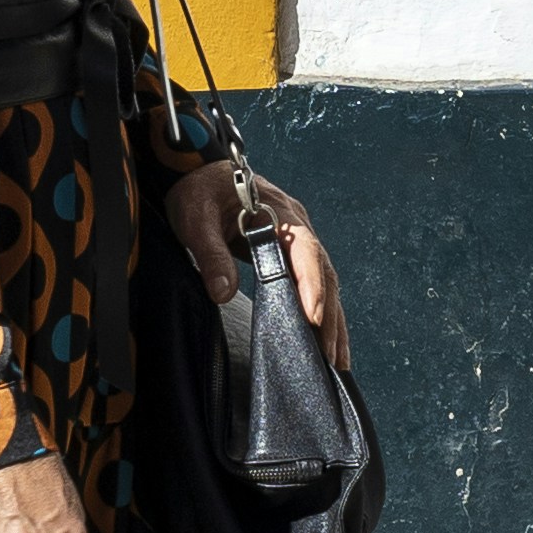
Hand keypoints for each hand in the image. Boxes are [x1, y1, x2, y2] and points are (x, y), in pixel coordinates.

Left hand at [164, 159, 345, 354]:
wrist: (198, 172)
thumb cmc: (198, 191)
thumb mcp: (195, 219)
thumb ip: (210, 253)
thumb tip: (223, 293)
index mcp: (278, 211)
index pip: (305, 250)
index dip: (312, 285)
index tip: (314, 318)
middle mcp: (296, 224)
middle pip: (322, 271)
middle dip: (329, 315)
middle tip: (329, 356)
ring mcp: (296, 237)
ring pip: (324, 280)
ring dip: (332, 319)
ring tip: (336, 360)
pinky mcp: (290, 251)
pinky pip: (312, 281)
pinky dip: (323, 310)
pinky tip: (325, 339)